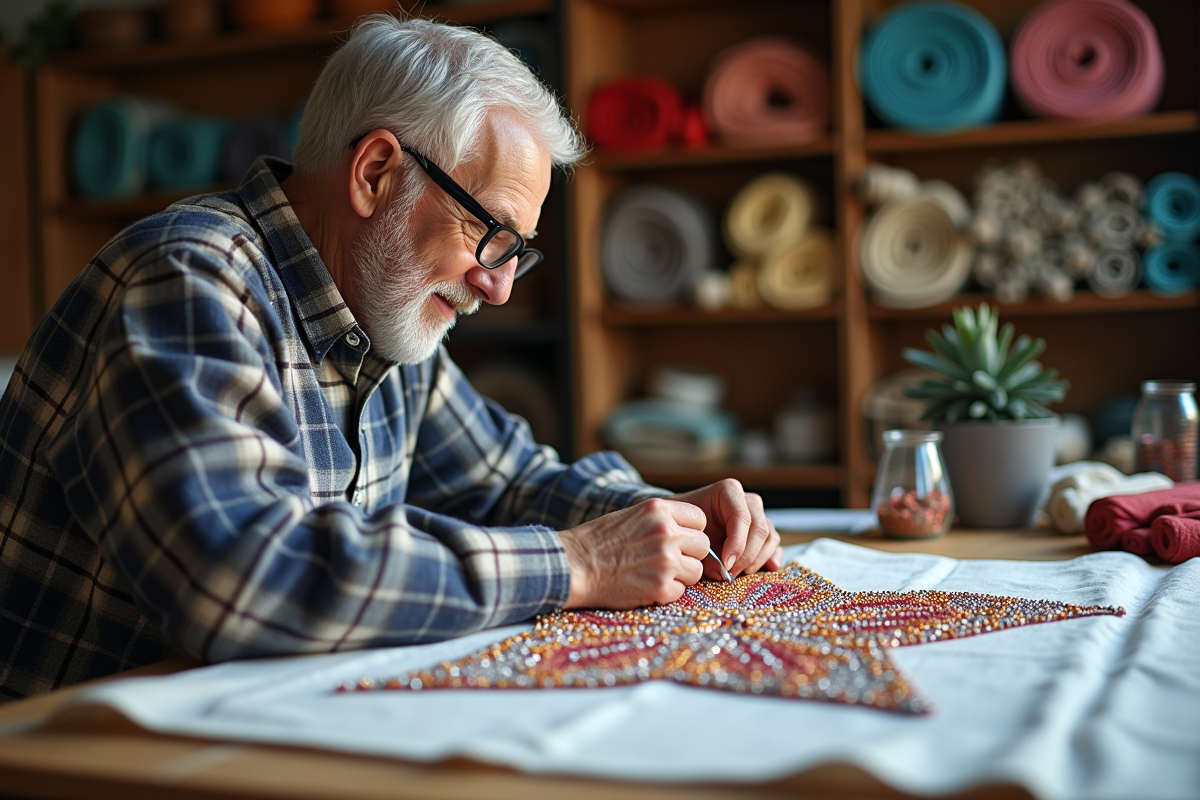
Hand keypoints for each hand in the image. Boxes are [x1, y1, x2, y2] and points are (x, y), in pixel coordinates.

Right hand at [559, 498, 710, 608]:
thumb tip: (687, 530)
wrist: (574, 566)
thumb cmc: (598, 541)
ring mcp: (665, 560)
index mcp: (658, 509)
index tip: (679, 541)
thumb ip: (661, 519)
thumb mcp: (631, 515)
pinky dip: (666, 592)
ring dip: (680, 575)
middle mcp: (666, 532)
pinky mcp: (660, 586)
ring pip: (696, 570)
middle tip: (667, 561)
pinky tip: (645, 586)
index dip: (691, 532)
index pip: (700, 519)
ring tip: (654, 574)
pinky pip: (681, 591)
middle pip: (702, 545)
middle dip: (689, 555)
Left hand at [671, 479, 781, 579]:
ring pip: (769, 537)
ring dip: (757, 559)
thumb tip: (722, 572)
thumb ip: (704, 551)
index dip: (737, 543)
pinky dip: (772, 556)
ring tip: (739, 573)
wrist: (686, 525)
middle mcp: (747, 501)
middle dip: (746, 555)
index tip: (726, 565)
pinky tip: (769, 567)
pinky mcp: (763, 532)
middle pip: (759, 528)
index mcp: (728, 491)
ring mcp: (758, 515)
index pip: (741, 517)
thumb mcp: (690, 533)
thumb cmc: (687, 525)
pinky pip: (774, 543)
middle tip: (730, 573)